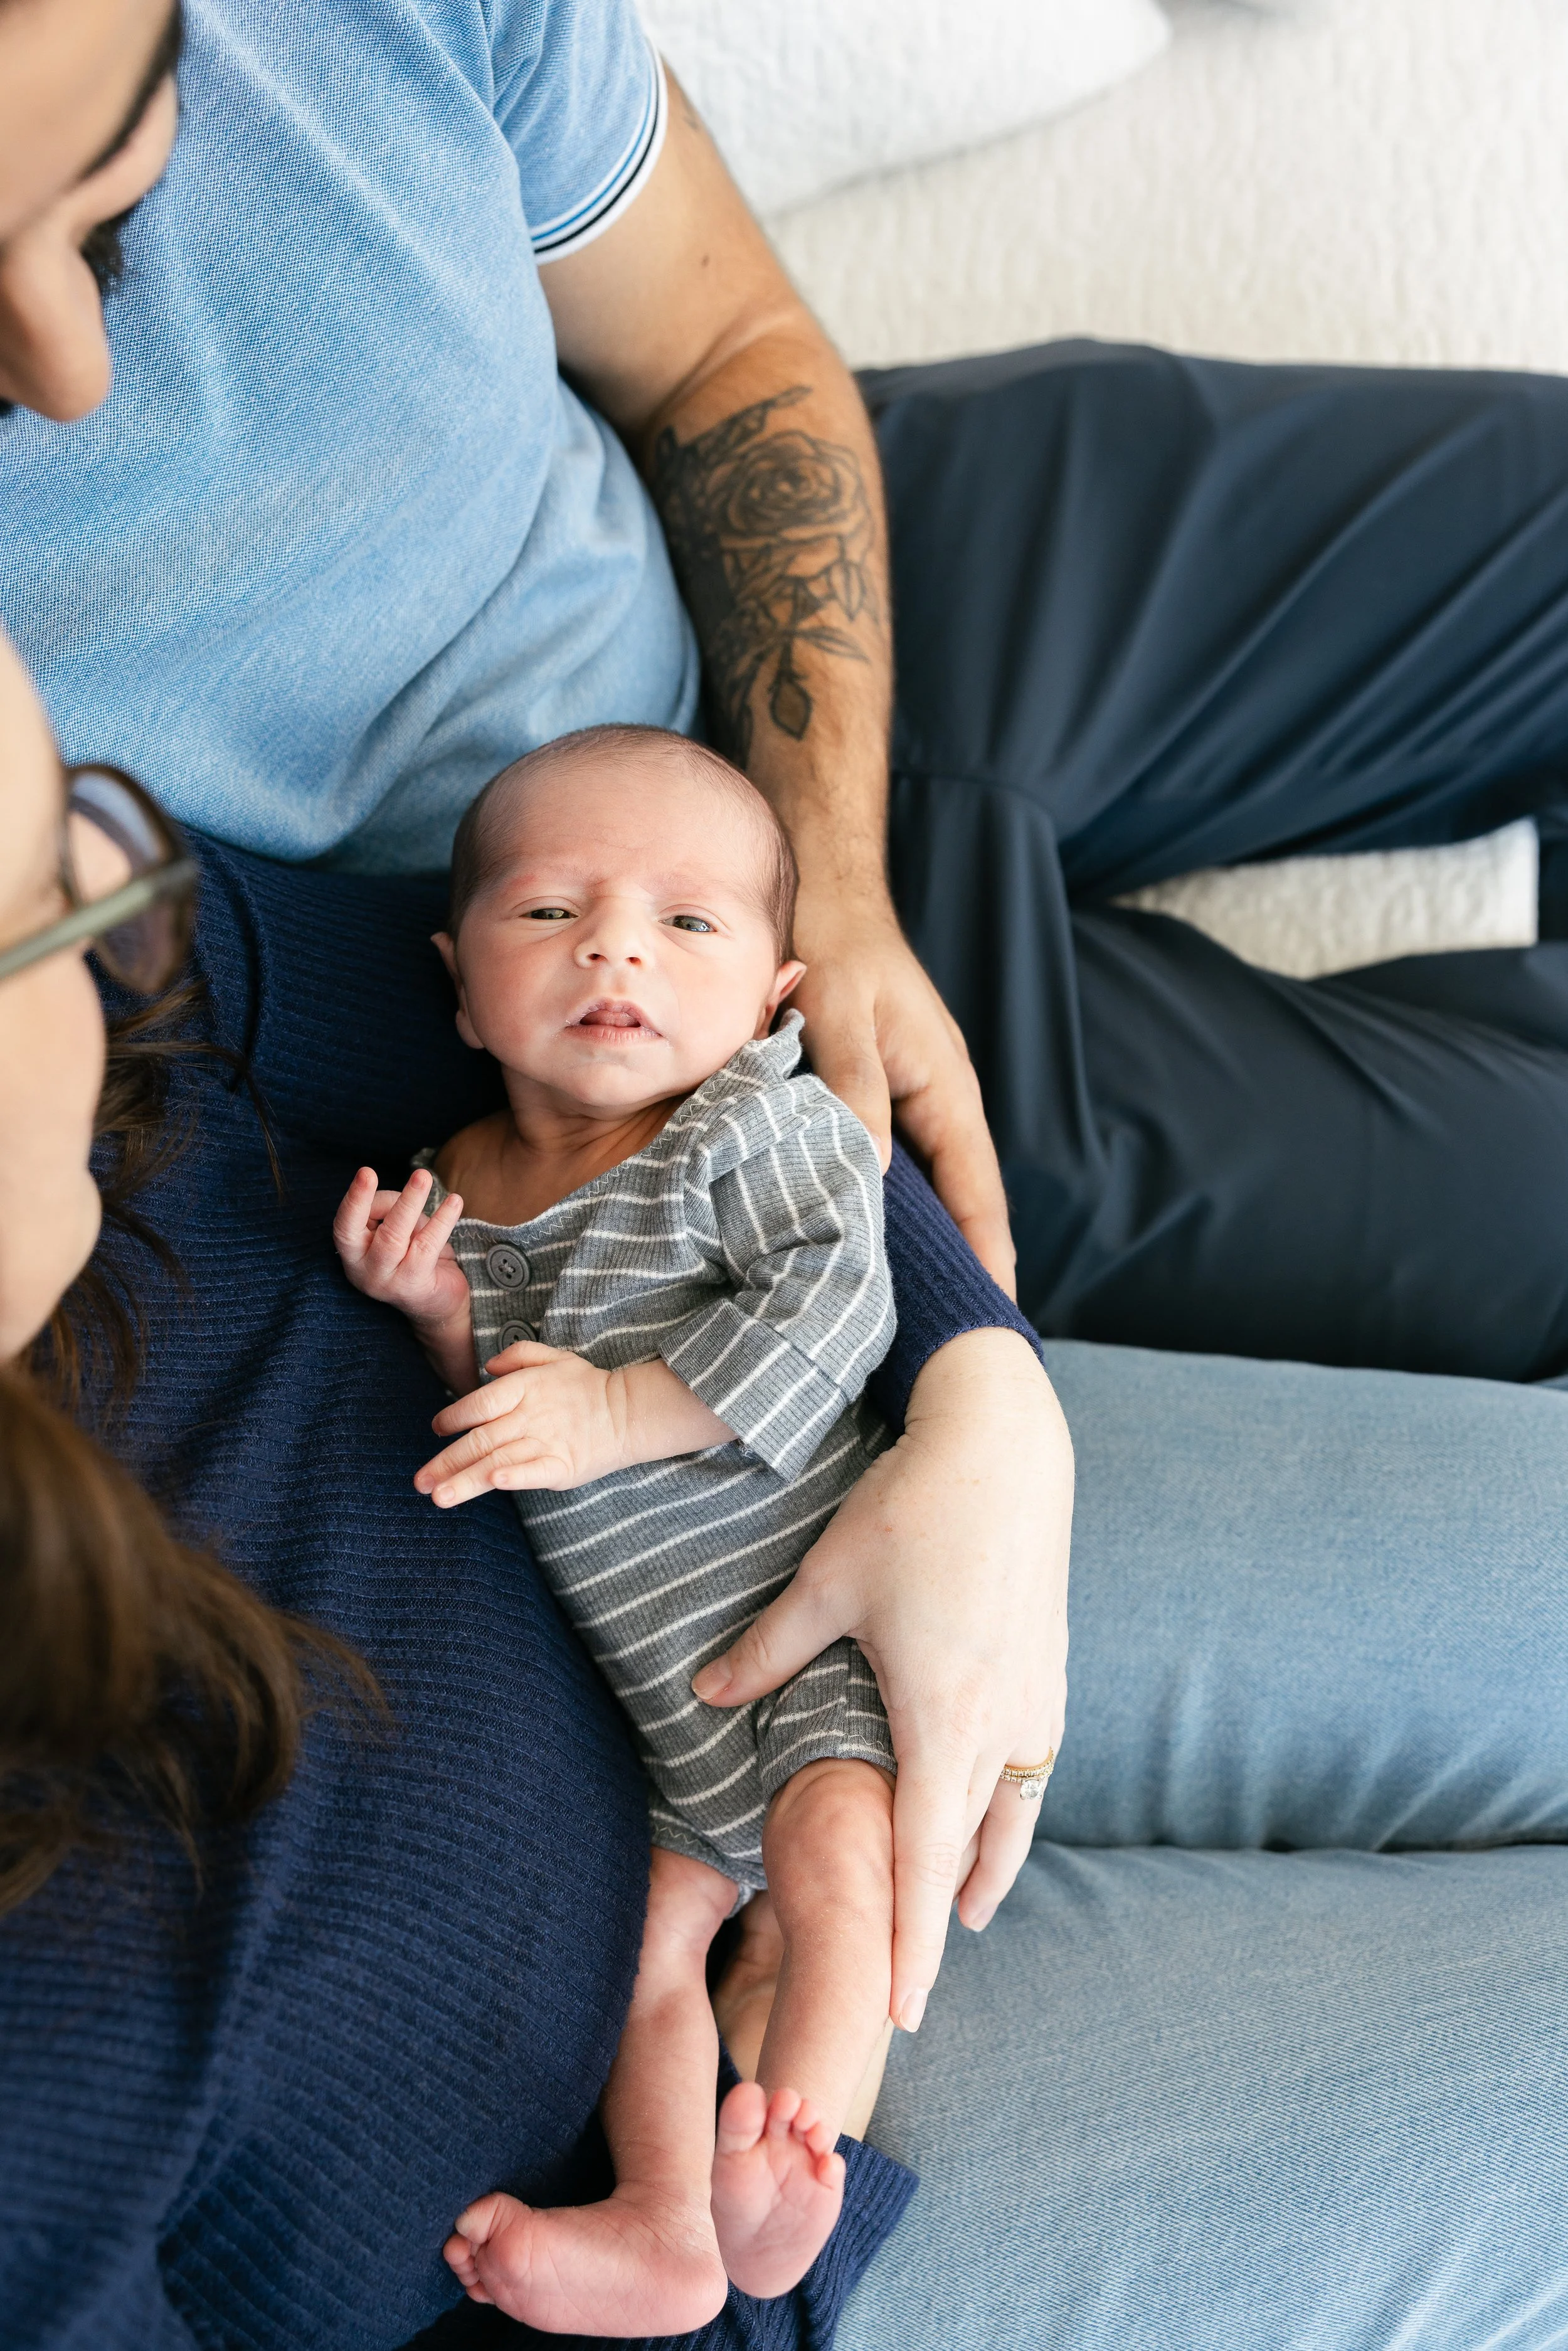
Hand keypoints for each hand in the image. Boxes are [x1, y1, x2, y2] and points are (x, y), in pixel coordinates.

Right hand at [333, 1166, 471, 1345]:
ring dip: (412, 1203)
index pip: (344, 1225)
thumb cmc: (414, 1254)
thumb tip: (399, 1197)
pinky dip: (442, 1220)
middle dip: (390, 1200)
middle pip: (369, 1231)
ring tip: (425, 1178)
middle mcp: (363, 1270)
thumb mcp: (398, 1228)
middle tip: (414, 1174)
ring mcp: (387, 1281)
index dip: (354, 1199)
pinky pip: (426, 1247)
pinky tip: (455, 1202)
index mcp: (353, 1252)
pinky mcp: (413, 1286)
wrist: (437, 1302)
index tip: (366, 1172)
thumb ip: (390, 1211)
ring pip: (394, 1237)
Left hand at [415, 1345, 732, 1506]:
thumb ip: (517, 1356)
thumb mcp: (554, 1357)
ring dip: (465, 1480)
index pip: (478, 1403)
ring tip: (438, 1497)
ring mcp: (546, 1442)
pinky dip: (513, 1476)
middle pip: (479, 1439)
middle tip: (418, 1482)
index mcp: (524, 1388)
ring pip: (497, 1461)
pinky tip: (493, 1481)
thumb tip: (486, 1367)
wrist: (629, 1412)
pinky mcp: (562, 1467)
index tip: (436, 1429)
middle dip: (445, 1462)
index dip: (453, 1416)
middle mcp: (529, 1416)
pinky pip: (533, 1472)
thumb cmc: (586, 1386)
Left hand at [692, 1328, 1069, 2031]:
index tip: (903, 2013)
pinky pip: (1030, 1767)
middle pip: (971, 1854)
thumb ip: (766, 1652)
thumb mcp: (826, 1581)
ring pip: (1012, 1813)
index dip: (909, 1943)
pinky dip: (1007, 1808)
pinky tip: (990, 1811)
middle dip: (938, 1927)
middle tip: (913, 1996)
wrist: (1006, 1446)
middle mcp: (1002, 1724)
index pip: (922, 1858)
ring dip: (981, 1867)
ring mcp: (1037, 1701)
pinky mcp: (1049, 1672)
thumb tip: (705, 1695)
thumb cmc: (911, 1509)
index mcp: (943, 1719)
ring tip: (957, 1916)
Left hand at [791, 887, 1015, 1297]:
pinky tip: (874, 1247)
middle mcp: (944, 1105)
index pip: (979, 1195)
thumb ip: (854, 1092)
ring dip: (932, 1247)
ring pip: (934, 1191)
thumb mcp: (839, 1019)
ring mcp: (921, 1103)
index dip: (987, 1258)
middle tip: (956, 1344)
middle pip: (966, 1205)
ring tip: (919, 1318)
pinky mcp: (891, 1098)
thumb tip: (871, 1172)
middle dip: (966, 1270)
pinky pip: (904, 1168)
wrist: (832, 896)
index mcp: (948, 1093)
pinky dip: (898, 1210)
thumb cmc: (838, 950)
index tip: (993, 1317)